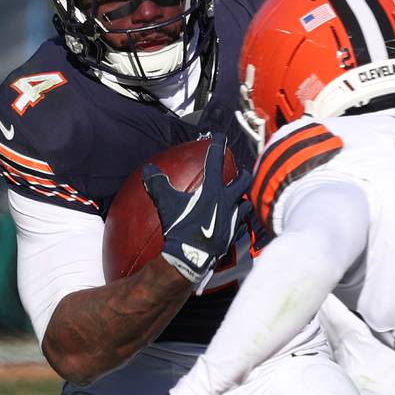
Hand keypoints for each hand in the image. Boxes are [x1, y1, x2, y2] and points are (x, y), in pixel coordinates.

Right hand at [143, 134, 251, 283]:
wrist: (192, 257)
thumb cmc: (180, 227)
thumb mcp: (166, 203)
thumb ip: (157, 184)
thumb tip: (148, 169)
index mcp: (213, 189)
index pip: (216, 161)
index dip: (218, 146)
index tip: (220, 137)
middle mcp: (228, 201)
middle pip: (242, 182)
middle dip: (243, 175)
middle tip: (243, 172)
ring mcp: (234, 218)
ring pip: (246, 204)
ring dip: (244, 198)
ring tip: (242, 198)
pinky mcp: (234, 234)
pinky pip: (242, 224)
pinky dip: (241, 221)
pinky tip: (238, 222)